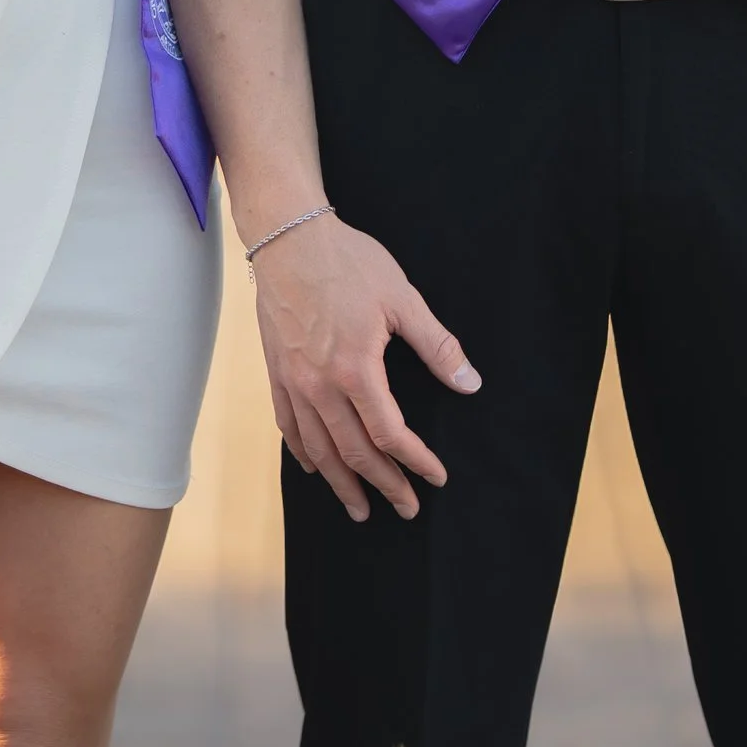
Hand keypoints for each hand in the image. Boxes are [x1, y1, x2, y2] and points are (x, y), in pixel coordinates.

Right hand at [252, 211, 477, 521]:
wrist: (288, 238)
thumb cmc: (348, 263)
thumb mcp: (402, 299)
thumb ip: (437, 345)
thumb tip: (469, 383)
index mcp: (356, 371)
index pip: (390, 435)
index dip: (416, 462)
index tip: (435, 477)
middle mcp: (320, 386)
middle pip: (354, 453)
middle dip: (384, 486)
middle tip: (406, 509)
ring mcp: (293, 383)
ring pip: (319, 450)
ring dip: (341, 484)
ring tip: (360, 509)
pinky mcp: (276, 374)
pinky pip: (289, 427)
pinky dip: (304, 454)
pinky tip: (315, 468)